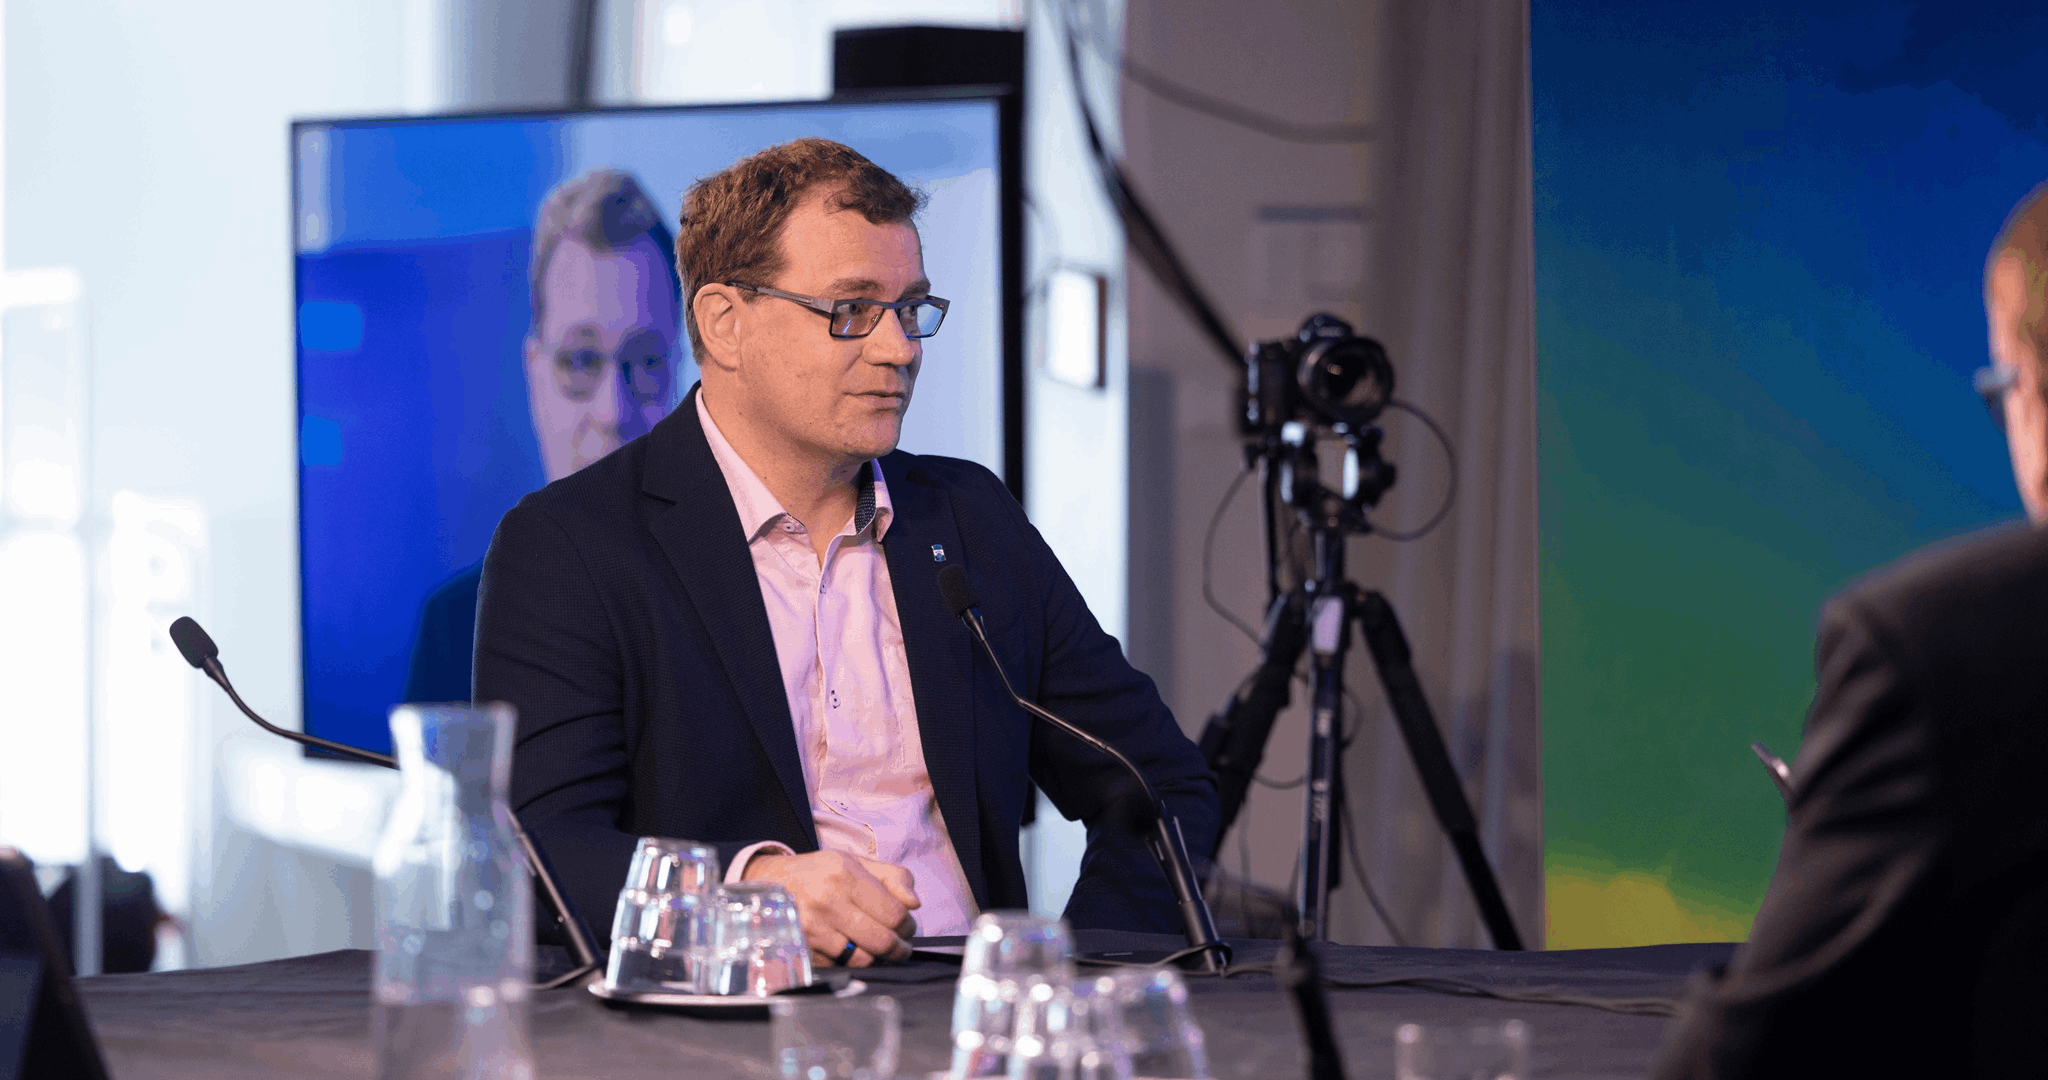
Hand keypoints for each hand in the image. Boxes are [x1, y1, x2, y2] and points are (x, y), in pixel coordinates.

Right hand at [742, 850, 919, 966]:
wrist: (770, 883)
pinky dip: (850, 964)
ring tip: (875, 948)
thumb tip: (914, 904)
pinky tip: (849, 950)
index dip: (907, 926)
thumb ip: (894, 877)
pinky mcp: (801, 949)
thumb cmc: (820, 873)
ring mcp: (812, 928)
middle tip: (899, 947)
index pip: (894, 913)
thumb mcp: (856, 862)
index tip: (906, 928)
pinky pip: (839, 968)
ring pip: (862, 960)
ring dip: (875, 958)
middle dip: (898, 948)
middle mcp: (827, 901)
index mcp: (845, 875)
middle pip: (882, 941)